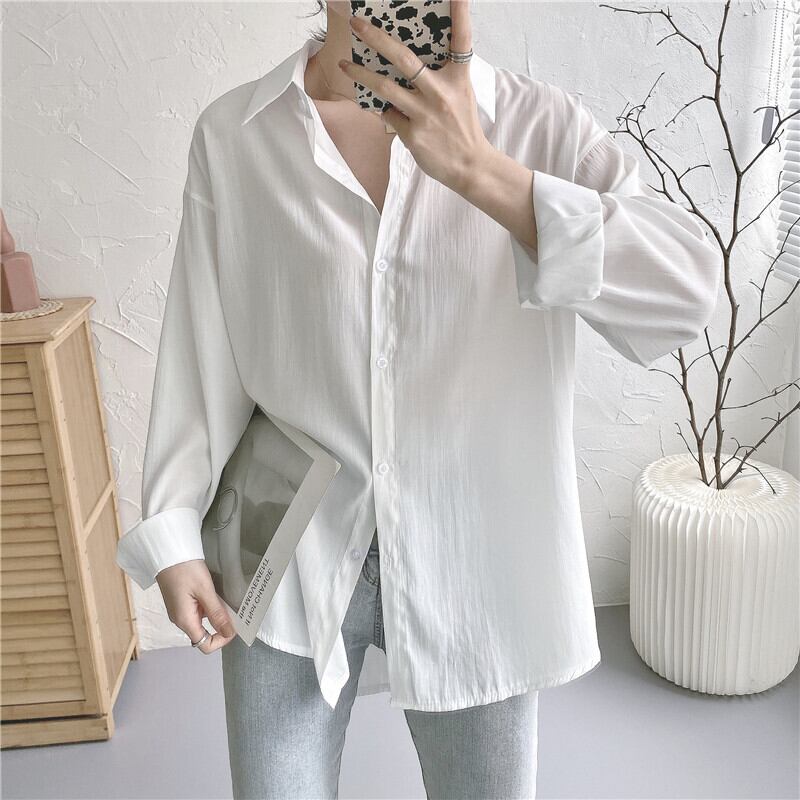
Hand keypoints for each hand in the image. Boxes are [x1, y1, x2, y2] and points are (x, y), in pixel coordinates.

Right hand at [156, 559, 235, 652]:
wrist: (167, 552)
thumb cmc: (185, 569)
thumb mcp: (205, 590)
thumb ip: (216, 613)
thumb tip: (228, 633)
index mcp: (185, 620)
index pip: (204, 644)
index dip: (221, 640)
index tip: (233, 627)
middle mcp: (180, 619)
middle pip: (203, 634)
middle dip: (220, 625)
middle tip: (233, 610)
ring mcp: (179, 610)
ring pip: (201, 621)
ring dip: (215, 614)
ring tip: (225, 598)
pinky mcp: (180, 601)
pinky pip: (197, 610)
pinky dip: (208, 606)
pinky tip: (214, 592)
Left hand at [339, 0, 493, 193]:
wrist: (469, 165)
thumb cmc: (463, 127)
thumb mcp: (461, 94)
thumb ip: (442, 75)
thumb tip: (410, 60)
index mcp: (458, 78)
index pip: (462, 40)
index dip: (461, 14)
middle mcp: (441, 92)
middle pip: (404, 58)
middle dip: (377, 38)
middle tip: (357, 24)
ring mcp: (425, 113)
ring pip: (385, 87)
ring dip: (361, 74)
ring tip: (345, 66)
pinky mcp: (412, 134)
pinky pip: (389, 115)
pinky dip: (385, 111)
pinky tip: (385, 110)